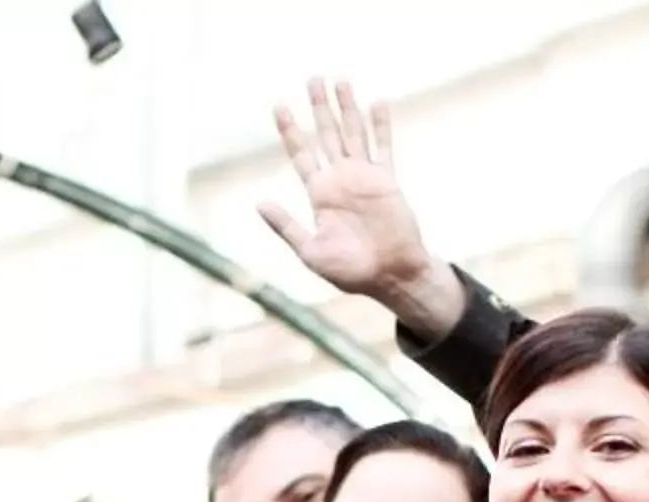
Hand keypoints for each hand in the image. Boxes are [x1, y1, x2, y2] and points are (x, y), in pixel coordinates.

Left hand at [255, 80, 449, 322]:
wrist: (389, 276)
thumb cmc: (349, 271)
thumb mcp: (310, 251)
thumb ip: (286, 227)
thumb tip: (259, 204)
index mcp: (319, 194)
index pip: (302, 154)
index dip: (290, 130)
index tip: (278, 106)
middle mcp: (340, 180)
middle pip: (327, 135)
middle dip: (319, 108)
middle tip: (313, 79)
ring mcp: (364, 177)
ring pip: (354, 133)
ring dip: (347, 108)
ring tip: (340, 81)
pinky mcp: (386, 180)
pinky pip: (383, 147)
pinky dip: (381, 126)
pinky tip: (377, 103)